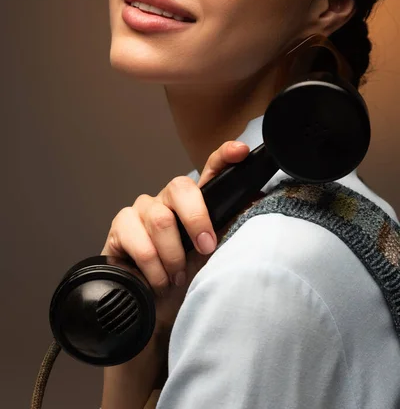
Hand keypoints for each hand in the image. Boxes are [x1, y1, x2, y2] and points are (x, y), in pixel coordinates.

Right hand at [100, 141, 249, 337]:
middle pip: (180, 187)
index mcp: (196, 203)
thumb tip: (258, 203)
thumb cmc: (188, 280)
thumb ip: (232, 228)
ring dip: (172, 255)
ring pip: (159, 218)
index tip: (241, 151)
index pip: (211, 169)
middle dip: (196, 219)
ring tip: (177, 276)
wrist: (156, 311)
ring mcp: (142, 210)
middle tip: (206, 249)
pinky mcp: (120, 226)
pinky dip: (152, 265)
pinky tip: (158, 280)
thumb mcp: (216, 257)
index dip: (225, 156)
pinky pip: (135, 237)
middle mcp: (168, 200)